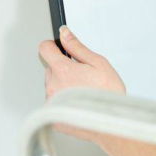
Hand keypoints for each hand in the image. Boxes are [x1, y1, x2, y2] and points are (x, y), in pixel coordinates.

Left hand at [38, 25, 125, 143]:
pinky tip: (79, 101)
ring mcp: (51, 101)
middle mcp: (52, 85)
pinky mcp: (53, 114)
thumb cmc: (108, 93)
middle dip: (63, 68)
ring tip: (84, 90)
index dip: (52, 46)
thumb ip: (77, 47)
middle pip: (50, 68)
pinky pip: (55, 101)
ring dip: (64, 84)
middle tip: (83, 75)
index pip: (44, 49)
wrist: (110, 121)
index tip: (59, 48)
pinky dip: (64, 99)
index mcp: (62, 70)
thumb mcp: (98, 63)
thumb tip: (65, 34)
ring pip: (52, 85)